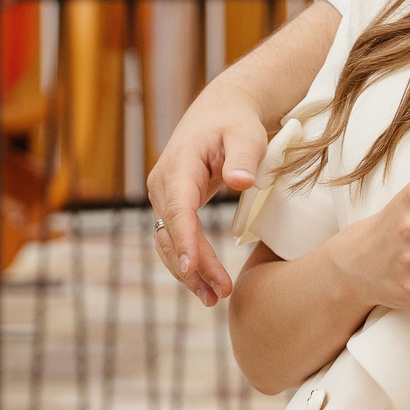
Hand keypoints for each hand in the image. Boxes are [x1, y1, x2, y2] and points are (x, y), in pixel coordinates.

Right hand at [148, 78, 269, 306]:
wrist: (221, 111)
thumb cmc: (235, 123)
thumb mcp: (245, 135)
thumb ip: (243, 157)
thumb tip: (241, 182)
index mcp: (178, 166)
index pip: (178, 209)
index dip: (184, 240)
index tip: (192, 267)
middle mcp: (163, 184)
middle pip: (172, 233)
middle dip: (193, 266)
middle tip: (219, 294)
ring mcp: (164, 196)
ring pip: (169, 242)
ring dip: (189, 272)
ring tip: (215, 298)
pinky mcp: (173, 205)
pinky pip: (175, 238)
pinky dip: (189, 262)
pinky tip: (206, 284)